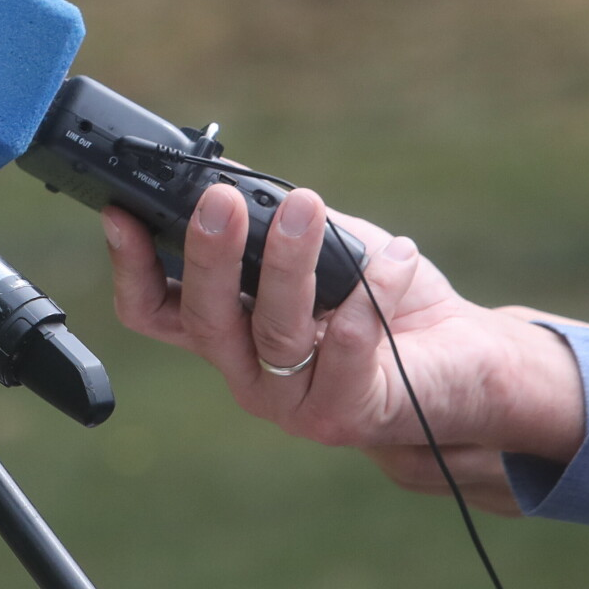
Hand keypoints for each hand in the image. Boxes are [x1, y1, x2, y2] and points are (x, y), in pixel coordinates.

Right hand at [103, 187, 587, 491]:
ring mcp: (291, 401)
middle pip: (204, 318)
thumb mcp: (323, 250)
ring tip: (307, 207)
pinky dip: (372, 291)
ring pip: (273, 330)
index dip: (129, 267)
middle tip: (220, 201)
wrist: (467, 361)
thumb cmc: (385, 302)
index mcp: (227, 331)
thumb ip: (276, 225)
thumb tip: (230, 175)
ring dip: (289, 263)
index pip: (153, 310)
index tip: (122, 213)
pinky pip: (347, 346)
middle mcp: (246, 371)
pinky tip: (396, 254)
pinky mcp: (345, 413)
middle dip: (209, 255)